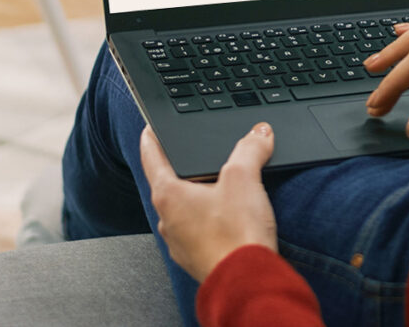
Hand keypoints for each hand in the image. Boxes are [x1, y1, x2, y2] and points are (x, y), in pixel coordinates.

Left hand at [140, 123, 277, 281]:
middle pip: (170, 183)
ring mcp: (180, 242)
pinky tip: (230, 215)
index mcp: (168, 195)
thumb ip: (250, 148)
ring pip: (185, 208)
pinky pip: (198, 229)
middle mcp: (168, 219)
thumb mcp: (245, 177)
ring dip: (199, 194)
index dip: (152, 137)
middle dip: (185, 167)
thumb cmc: (237, 233)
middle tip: (199, 153)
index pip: (151, 157)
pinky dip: (210, 218)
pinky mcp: (196, 257)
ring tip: (222, 185)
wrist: (247, 281)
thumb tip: (259, 132)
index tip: (149, 128)